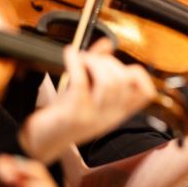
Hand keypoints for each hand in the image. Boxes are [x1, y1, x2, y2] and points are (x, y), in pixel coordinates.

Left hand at [21, 39, 155, 161]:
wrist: (42, 142)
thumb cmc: (65, 116)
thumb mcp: (87, 93)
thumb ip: (98, 67)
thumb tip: (107, 44)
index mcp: (118, 113)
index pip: (145, 94)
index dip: (140, 76)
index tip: (124, 67)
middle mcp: (109, 116)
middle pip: (123, 80)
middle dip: (108, 62)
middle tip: (91, 60)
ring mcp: (93, 116)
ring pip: (108, 82)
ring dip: (94, 62)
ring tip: (82, 59)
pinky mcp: (74, 113)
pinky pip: (81, 81)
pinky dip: (76, 62)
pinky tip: (70, 54)